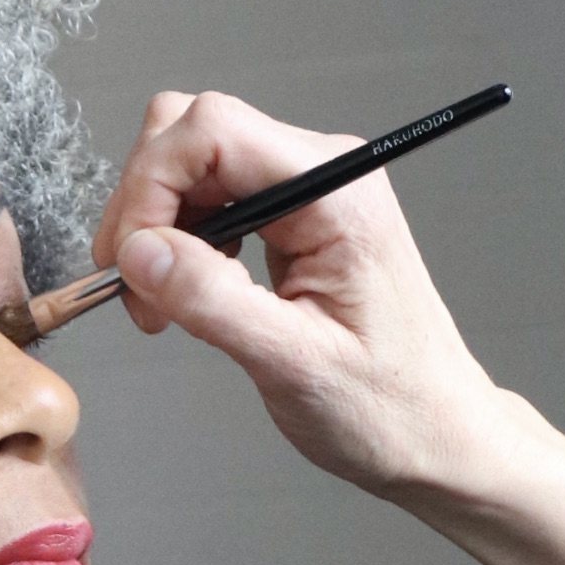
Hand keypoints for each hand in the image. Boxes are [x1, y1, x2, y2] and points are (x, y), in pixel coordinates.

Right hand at [91, 89, 518, 497]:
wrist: (435, 433)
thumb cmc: (390, 407)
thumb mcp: (293, 363)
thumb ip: (212, 301)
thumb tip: (139, 252)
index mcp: (339, 192)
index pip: (213, 130)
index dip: (151, 184)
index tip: (130, 258)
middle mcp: (326, 174)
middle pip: (194, 133)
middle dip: (146, 203)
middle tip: (137, 285)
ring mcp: (311, 191)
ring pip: (195, 164)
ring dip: (159, 226)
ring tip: (162, 303)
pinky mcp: (295, 218)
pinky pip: (214, 197)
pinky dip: (181, 239)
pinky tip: (190, 292)